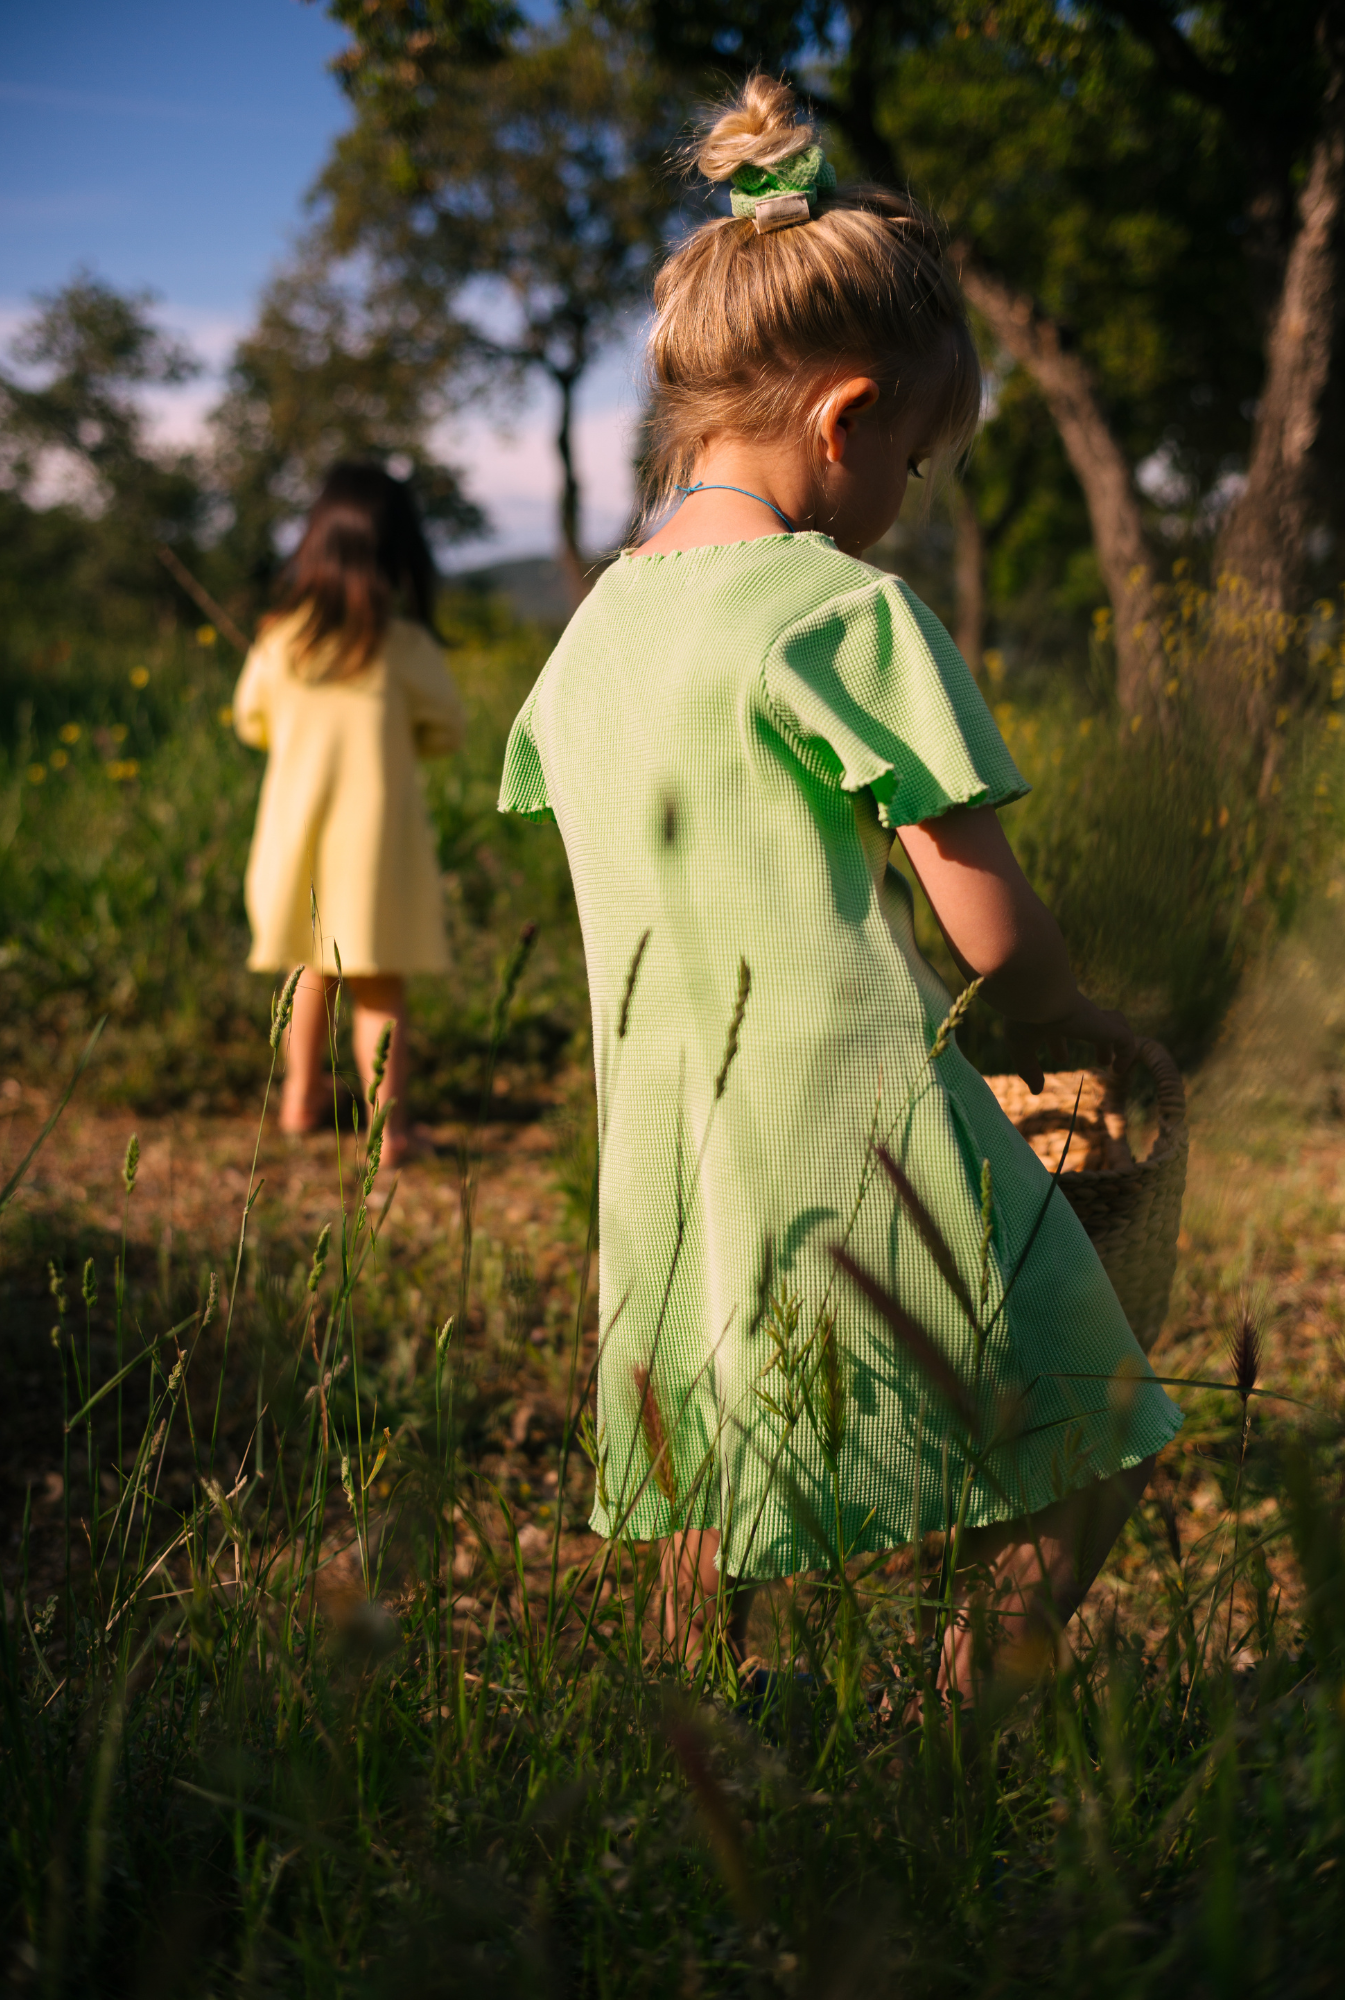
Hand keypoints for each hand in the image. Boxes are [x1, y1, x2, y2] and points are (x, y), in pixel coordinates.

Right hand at [1006, 993, 1135, 1093]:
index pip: (1059, 1027)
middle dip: (1097, 1041)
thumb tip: (1036, 1091)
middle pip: (1090, 1024)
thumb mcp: (1020, 1047)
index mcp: (1051, 1014)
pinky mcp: (1105, 1025)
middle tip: (1102, 1059)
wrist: (1038, 991)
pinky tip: (1118, 1070)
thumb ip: (1028, 1069)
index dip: (1058, 1044)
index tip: (1062, 1058)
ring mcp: (1091, 1017)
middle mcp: (1073, 1012)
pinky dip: (1126, 1054)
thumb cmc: (1023, 1017)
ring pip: (1113, 1024)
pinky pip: (1125, 1039)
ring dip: (1115, 1044)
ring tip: (1111, 1063)